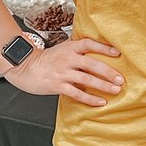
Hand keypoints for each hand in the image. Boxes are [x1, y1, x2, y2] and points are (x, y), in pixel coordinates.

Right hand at [5, 38, 123, 106]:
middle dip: (109, 72)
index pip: (89, 44)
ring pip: (87, 79)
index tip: (118, 53)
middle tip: (121, 79)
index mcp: (70, 48)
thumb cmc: (46, 59)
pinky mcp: (58, 86)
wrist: (24, 67)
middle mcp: (67, 59)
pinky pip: (77, 93)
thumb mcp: (62, 49)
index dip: (104, 47)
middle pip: (92, 64)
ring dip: (103, 85)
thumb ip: (77, 50)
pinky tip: (100, 102)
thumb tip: (98, 51)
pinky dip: (90, 98)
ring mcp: (63, 73)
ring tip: (115, 90)